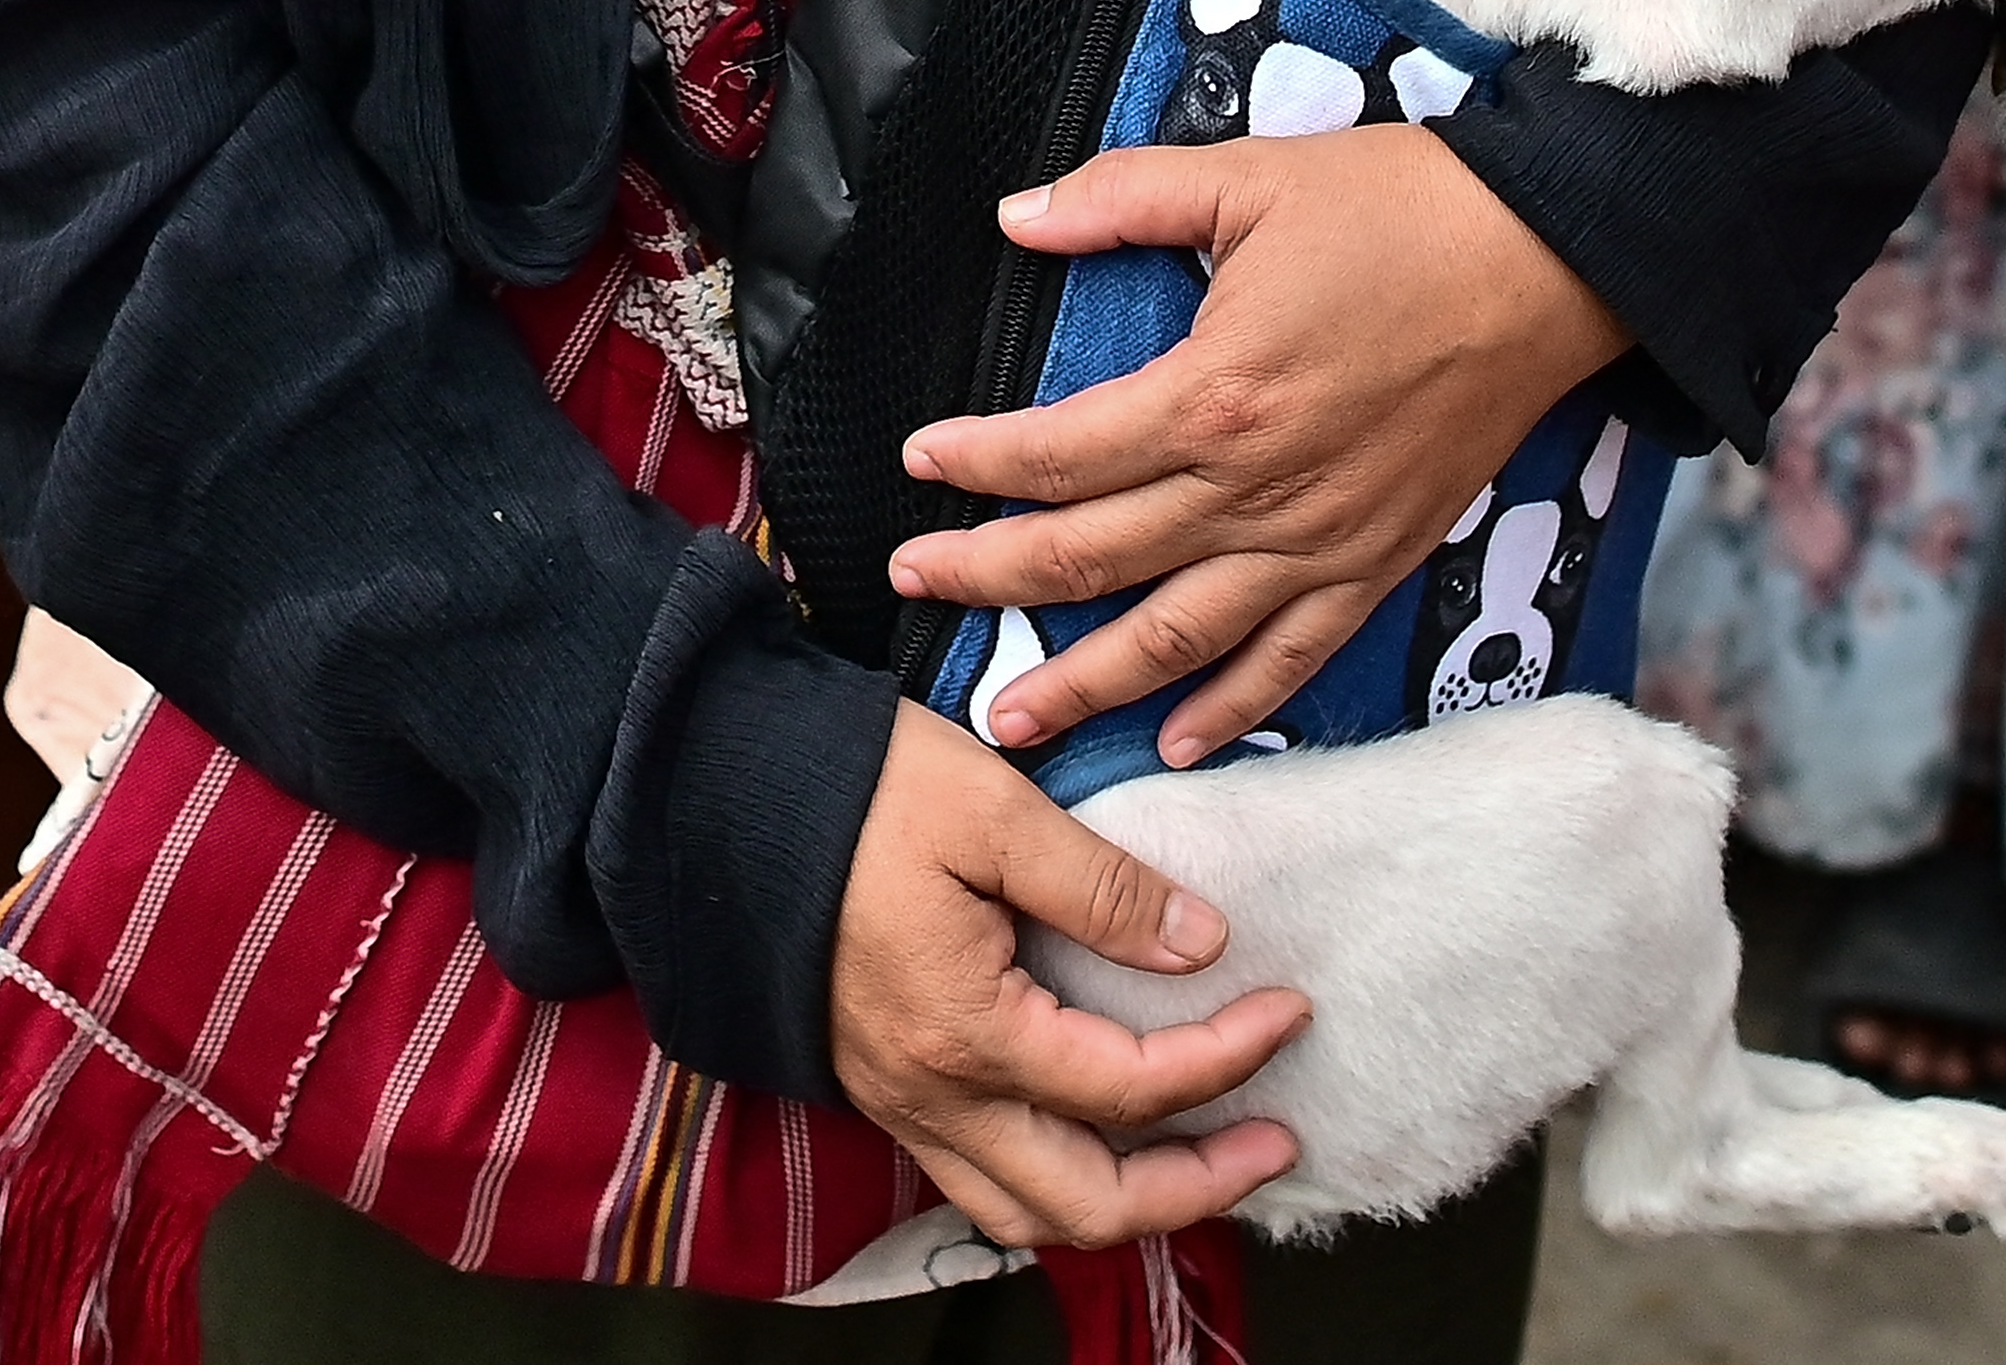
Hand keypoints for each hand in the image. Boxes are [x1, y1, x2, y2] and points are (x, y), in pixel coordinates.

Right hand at [830, 704, 1307, 1247]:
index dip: (1228, 1056)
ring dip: (1125, 1202)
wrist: (717, 799)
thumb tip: (1202, 946)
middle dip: (1194, 1190)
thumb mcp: (991, 810)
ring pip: (1027, 1214)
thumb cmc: (850, 791)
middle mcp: (931, 1096)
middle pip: (1084, 1208)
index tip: (1288, 1010)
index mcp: (966, 1032)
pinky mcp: (882, 1089)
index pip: (1131, 1088)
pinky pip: (981, 1180)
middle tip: (1273, 1139)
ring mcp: (899, 1104)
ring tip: (1201, 1155)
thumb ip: (1102, 887)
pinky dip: (1057, 1179)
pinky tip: (1099, 1132)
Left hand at [882, 128, 1629, 763]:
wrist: (1548, 261)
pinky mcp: (1374, 563)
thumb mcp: (1251, 175)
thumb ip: (1122, 198)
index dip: (976, 463)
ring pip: (1175, 637)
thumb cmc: (1404, 209)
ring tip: (1006, 718)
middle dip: (991, 580)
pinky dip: (1232, 709)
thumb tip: (1015, 217)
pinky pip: (1292, 659)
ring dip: (1083, 682)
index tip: (920, 462)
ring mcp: (1317, 541)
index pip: (1059, 452)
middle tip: (914, 587)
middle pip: (1092, 557)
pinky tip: (1177, 742)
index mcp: (1212, 394)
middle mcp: (1254, 490)